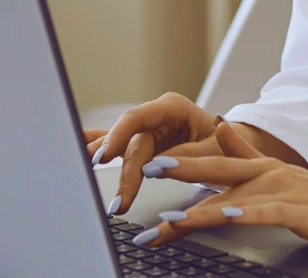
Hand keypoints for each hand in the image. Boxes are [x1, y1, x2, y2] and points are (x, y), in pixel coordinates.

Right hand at [84, 92, 220, 213]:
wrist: (231, 144)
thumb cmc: (224, 144)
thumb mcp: (215, 149)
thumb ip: (188, 155)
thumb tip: (158, 166)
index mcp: (172, 108)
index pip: (138, 118)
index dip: (118, 136)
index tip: (106, 156)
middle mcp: (155, 116)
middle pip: (129, 142)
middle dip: (122, 172)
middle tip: (116, 200)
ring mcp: (146, 130)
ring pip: (117, 144)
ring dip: (98, 159)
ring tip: (78, 172)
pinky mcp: (142, 144)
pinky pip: (117, 147)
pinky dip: (97, 149)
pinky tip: (75, 147)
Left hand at [126, 122, 307, 254]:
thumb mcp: (283, 176)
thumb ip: (251, 155)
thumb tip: (223, 133)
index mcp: (262, 168)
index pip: (215, 165)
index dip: (181, 162)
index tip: (148, 164)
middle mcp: (269, 175)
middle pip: (217, 171)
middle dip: (180, 171)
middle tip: (146, 170)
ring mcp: (284, 192)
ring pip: (234, 198)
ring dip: (200, 208)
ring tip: (170, 216)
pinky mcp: (300, 212)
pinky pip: (266, 213)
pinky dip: (243, 214)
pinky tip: (225, 217)